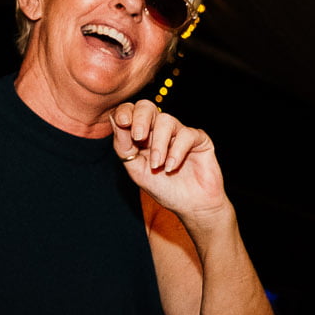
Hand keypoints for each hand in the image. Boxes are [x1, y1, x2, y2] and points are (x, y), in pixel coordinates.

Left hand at [111, 99, 228, 221]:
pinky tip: (171, 167)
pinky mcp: (199, 140)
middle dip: (141, 118)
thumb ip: (124, 146)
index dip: (125, 112)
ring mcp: (180, 134)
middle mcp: (160, 131)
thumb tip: (115, 119)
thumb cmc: (164, 189)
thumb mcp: (136, 169)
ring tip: (158, 165)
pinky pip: (186, 134)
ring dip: (159, 144)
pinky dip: (177, 151)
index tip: (123, 123)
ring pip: (166, 120)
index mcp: (142, 135)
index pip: (130, 112)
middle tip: (138, 137)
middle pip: (147, 107)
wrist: (191, 207)